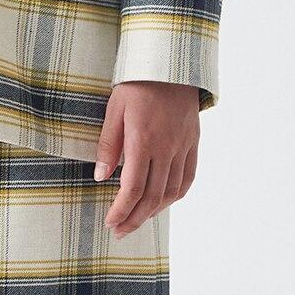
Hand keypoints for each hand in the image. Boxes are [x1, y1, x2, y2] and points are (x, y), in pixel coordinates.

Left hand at [94, 81, 200, 238]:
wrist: (171, 62)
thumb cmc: (137, 83)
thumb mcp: (114, 108)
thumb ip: (108, 144)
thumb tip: (101, 177)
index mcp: (143, 139)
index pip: (133, 187)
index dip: (122, 209)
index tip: (110, 222)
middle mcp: (167, 147)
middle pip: (152, 195)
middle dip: (135, 218)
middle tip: (120, 232)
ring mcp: (183, 146)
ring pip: (172, 190)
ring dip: (154, 211)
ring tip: (137, 221)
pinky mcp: (193, 143)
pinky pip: (188, 177)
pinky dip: (175, 195)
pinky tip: (162, 203)